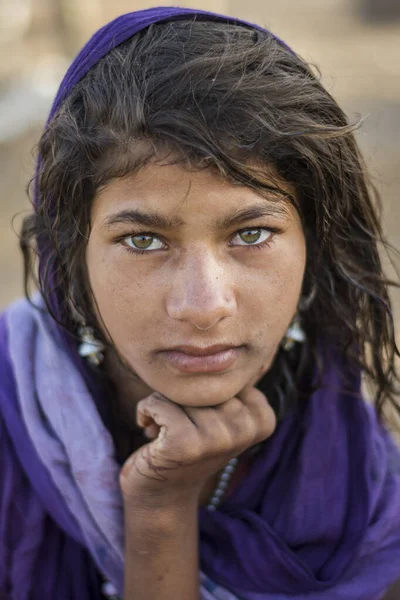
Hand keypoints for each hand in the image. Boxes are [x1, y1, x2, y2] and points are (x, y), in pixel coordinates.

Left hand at [120, 386, 275, 507]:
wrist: (161, 495)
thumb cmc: (188, 445)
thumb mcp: (218, 415)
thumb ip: (227, 387)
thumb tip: (225, 349)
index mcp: (261, 420)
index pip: (225, 373)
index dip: (204, 390)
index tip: (202, 418)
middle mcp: (243, 430)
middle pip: (201, 381)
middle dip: (181, 397)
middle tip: (182, 426)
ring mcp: (216, 439)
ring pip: (177, 391)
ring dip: (162, 407)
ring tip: (168, 431)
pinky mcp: (186, 444)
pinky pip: (158, 403)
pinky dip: (145, 412)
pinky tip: (150, 433)